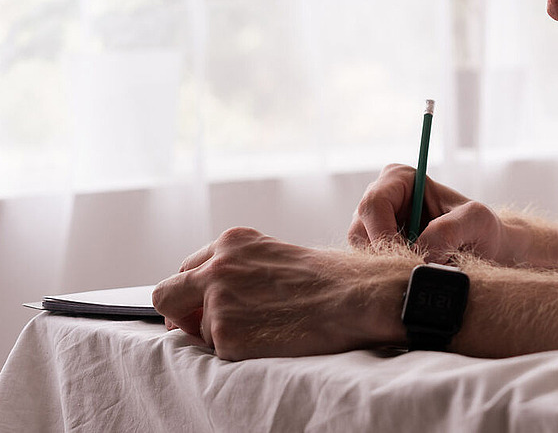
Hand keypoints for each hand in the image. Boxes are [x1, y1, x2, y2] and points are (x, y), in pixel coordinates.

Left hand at [152, 227, 413, 360]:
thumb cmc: (330, 276)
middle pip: (166, 294)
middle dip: (179, 313)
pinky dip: (237, 351)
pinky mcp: (225, 335)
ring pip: (193, 329)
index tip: (206, 303)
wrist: (355, 296)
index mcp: (231, 241)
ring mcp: (218, 301)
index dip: (196, 291)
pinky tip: (269, 338)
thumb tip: (213, 299)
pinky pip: (216, 351)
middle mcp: (217, 267)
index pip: (188, 269)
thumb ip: (239, 269)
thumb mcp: (276, 255)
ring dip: (218, 335)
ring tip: (263, 329)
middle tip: (202, 326)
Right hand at [348, 163, 512, 263]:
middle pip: (359, 231)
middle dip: (386, 255)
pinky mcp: (375, 251)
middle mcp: (380, 199)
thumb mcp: (477, 221)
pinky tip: (413, 276)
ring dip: (388, 267)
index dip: (385, 234)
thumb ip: (448, 230)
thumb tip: (419, 252)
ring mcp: (374, 226)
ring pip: (361, 253)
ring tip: (422, 271)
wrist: (487, 254)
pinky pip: (368, 268)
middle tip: (415, 270)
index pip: (373, 205)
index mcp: (400, 178)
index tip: (410, 257)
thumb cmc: (482, 230)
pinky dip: (388, 276)